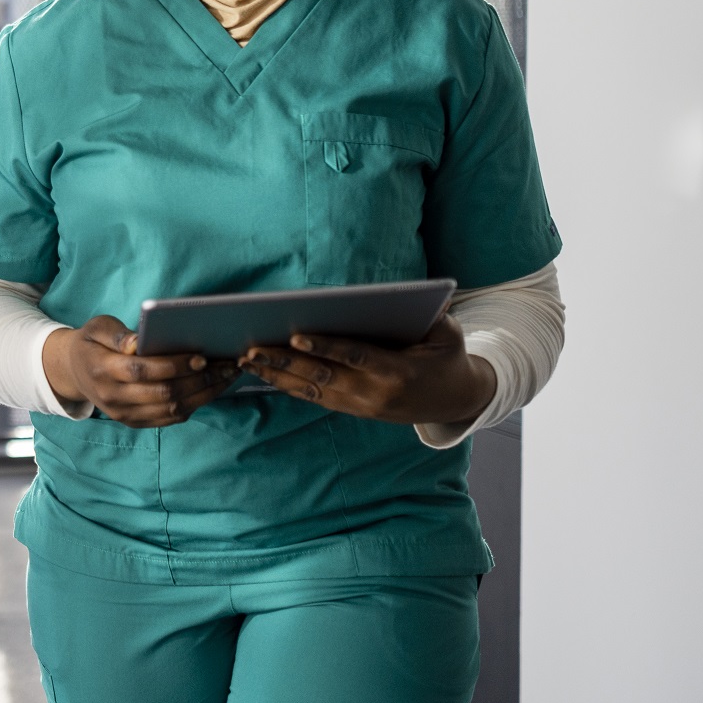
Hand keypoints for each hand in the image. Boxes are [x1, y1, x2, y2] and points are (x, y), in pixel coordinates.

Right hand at [43, 315, 241, 428]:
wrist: (75, 372)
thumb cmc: (92, 343)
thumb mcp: (97, 328)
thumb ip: (117, 334)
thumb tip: (139, 343)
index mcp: (101, 369)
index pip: (141, 371)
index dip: (173, 366)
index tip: (200, 356)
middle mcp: (112, 397)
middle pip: (162, 394)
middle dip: (198, 380)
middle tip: (225, 365)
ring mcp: (124, 414)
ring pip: (172, 410)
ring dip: (204, 394)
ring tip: (226, 377)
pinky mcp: (135, 422)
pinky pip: (170, 419)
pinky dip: (195, 405)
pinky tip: (211, 389)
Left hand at [240, 314, 496, 424]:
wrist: (457, 401)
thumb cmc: (448, 357)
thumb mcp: (447, 333)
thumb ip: (430, 315)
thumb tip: (413, 292)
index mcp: (397, 371)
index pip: (355, 356)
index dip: (325, 347)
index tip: (295, 336)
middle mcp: (374, 393)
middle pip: (322, 376)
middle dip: (284, 361)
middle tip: (251, 348)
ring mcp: (362, 405)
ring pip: (312, 390)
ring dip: (277, 375)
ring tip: (245, 360)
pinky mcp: (353, 410)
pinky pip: (315, 398)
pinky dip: (287, 385)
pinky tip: (263, 373)